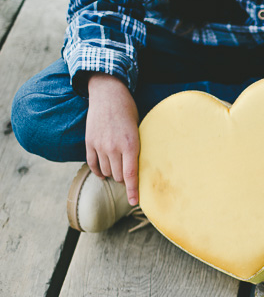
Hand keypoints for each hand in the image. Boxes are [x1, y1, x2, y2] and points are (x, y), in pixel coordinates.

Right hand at [86, 73, 139, 204]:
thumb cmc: (129, 112)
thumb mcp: (140, 130)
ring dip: (112, 174)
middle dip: (124, 180)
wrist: (108, 94)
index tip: (135, 202)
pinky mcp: (89, 142)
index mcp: (131, 145)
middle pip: (118, 177)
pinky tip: (103, 172)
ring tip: (118, 169)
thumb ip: (137, 149)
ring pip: (106, 172)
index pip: (131, 175)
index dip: (133, 191)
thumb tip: (139, 169)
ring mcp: (99, 145)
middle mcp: (114, 148)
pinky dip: (99, 171)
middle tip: (129, 175)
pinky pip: (92, 164)